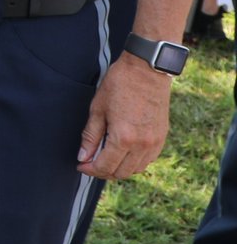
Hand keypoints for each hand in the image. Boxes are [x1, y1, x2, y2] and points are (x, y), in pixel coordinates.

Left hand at [77, 55, 174, 179]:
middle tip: (90, 162)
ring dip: (119, 168)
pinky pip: (148, 159)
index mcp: (124, 138)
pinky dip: (134, 161)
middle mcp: (142, 145)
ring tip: (105, 156)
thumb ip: (90, 136)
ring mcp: (155, 142)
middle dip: (103, 171)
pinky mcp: (162, 137)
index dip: (90, 169)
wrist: (146, 70)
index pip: (105, 166)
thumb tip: (83, 157)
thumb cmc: (119, 85)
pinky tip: (123, 151)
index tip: (80, 165)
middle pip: (121, 172)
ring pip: (136, 169)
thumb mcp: (97, 109)